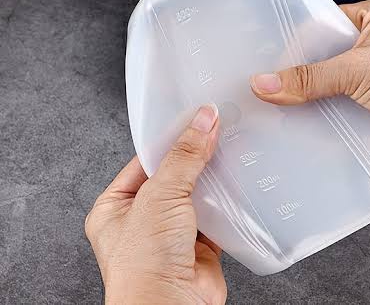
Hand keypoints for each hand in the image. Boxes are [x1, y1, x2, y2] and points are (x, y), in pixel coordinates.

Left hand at [85, 105, 226, 303]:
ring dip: (212, 178)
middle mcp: (142, 219)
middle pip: (174, 174)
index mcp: (115, 206)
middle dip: (195, 156)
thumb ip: (184, 157)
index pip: (146, 159)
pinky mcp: (199, 245)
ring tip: (229, 151)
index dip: (171, 138)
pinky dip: (227, 202)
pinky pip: (216, 214)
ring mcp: (171, 233)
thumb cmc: (144, 268)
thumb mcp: (159, 197)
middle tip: (215, 129)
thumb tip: (202, 121)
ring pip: (196, 193)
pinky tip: (236, 184)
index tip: (194, 118)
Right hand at [250, 0, 369, 185]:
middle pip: (320, 60)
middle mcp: (367, 47)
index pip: (318, 25)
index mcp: (368, 19)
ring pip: (328, 89)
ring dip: (307, 102)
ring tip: (268, 110)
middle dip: (295, 75)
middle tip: (258, 86)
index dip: (291, 41)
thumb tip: (262, 84)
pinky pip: (339, 114)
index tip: (261, 56)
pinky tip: (294, 131)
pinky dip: (322, 122)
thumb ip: (309, 78)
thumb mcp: (357, 68)